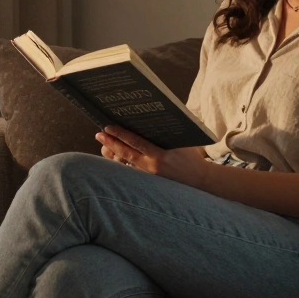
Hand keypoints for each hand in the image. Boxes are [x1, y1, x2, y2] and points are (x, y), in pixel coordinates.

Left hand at [95, 125, 209, 187]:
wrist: (199, 179)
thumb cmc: (190, 156)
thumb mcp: (180, 140)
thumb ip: (165, 131)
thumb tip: (151, 115)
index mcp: (161, 154)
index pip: (136, 142)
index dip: (120, 135)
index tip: (108, 127)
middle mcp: (152, 167)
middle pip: (126, 154)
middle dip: (111, 143)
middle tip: (99, 134)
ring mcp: (149, 176)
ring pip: (125, 165)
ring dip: (113, 154)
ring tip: (103, 144)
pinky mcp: (148, 182)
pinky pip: (130, 172)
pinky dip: (121, 164)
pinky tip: (113, 156)